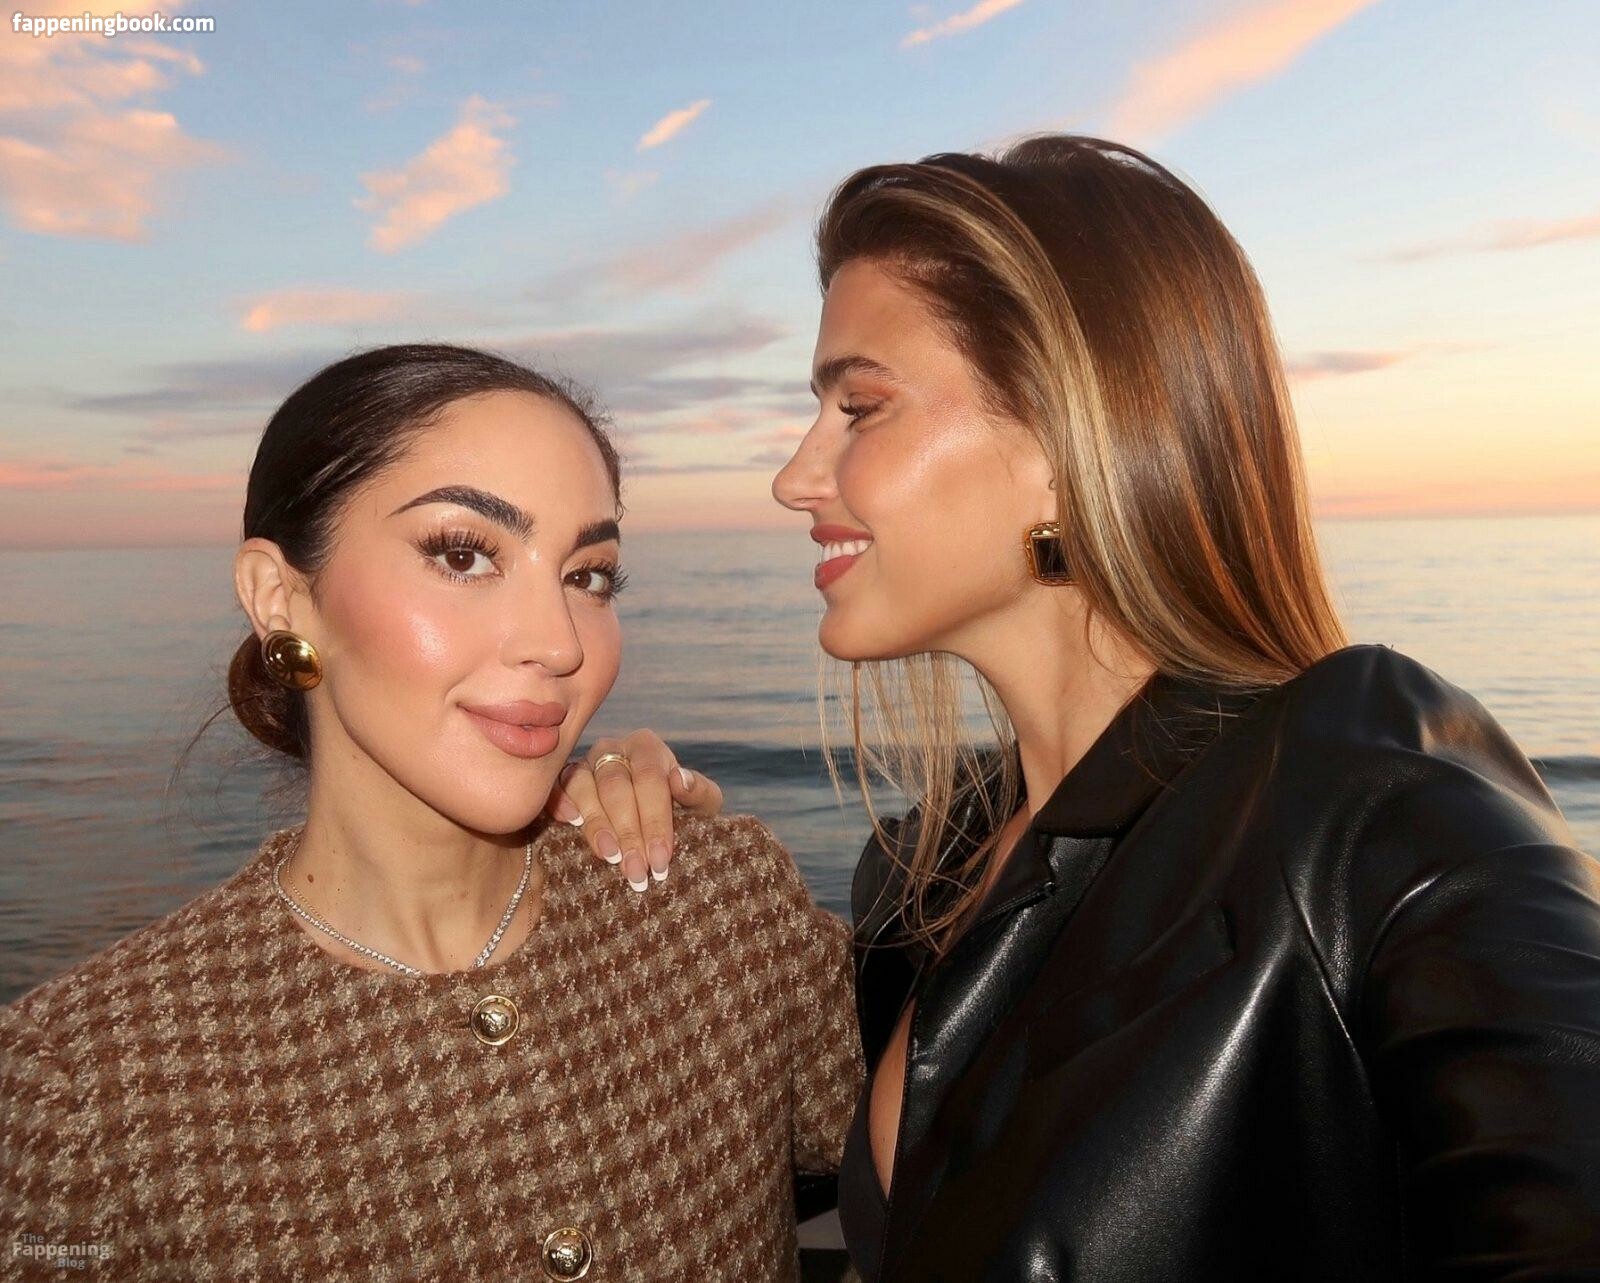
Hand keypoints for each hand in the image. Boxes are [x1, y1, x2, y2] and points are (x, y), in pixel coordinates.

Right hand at [544, 730, 723, 892]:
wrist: (651, 819)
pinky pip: (557, 787)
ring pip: (584, 786)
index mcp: (647, 748)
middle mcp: (613, 750)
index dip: (655, 820)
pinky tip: (572, 822)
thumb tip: (679, 780)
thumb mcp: (701, 804)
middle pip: (616, 786)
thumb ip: (699, 792)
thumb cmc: (681, 809)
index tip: (661, 859)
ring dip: (597, 825)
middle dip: (628, 832)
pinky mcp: (562, 781)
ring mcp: (585, 764)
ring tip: (610, 856)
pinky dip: (561, 802)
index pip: (650, 780)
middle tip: (637, 870)